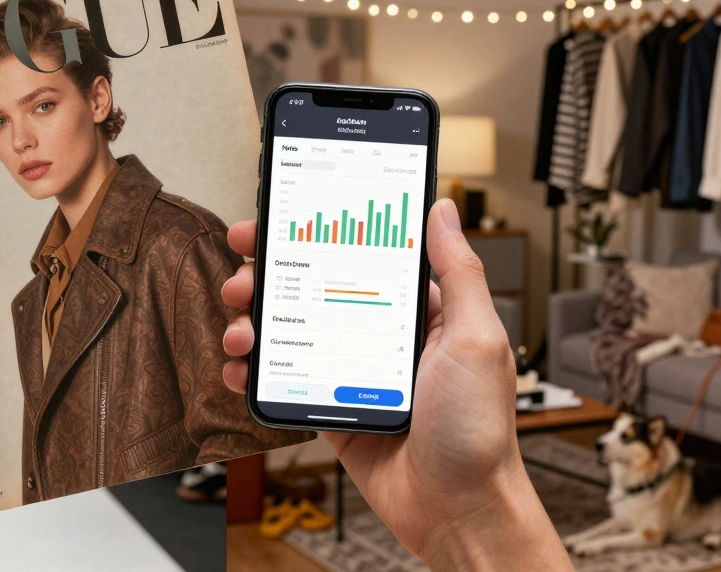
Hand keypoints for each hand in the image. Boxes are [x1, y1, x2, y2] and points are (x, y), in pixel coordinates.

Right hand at [220, 199, 570, 571]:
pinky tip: (243, 368)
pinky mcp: (329, 407)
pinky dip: (255, 371)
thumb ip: (459, 272)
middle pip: (311, 288)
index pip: (358, 255)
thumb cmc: (478, 431)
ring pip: (289, 331)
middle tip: (243, 278)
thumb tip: (443, 211)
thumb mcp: (476, 338)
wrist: (457, 509)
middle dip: (268, 276)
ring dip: (254, 323)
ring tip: (241, 330)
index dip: (315, 234)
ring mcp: (350, 371)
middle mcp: (379, 335)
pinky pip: (284, 379)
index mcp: (417, 311)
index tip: (277, 219)